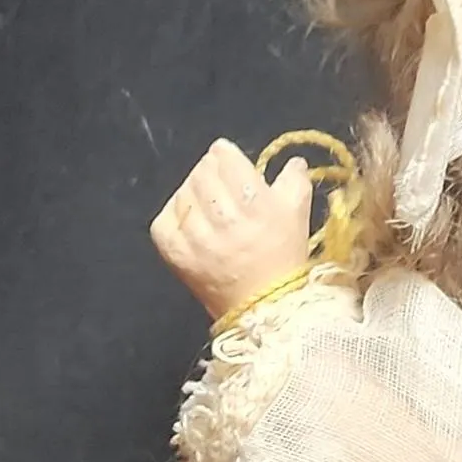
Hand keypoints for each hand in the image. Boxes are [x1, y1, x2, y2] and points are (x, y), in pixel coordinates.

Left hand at [151, 140, 315, 319]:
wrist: (263, 306)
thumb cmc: (282, 257)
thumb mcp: (297, 213)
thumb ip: (294, 179)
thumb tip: (291, 161)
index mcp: (255, 203)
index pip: (225, 158)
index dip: (227, 156)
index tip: (230, 162)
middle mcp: (223, 218)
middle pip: (203, 172)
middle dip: (211, 170)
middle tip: (219, 181)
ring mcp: (195, 237)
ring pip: (183, 192)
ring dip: (194, 192)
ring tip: (208, 202)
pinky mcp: (175, 254)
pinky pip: (164, 220)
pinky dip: (174, 215)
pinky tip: (190, 220)